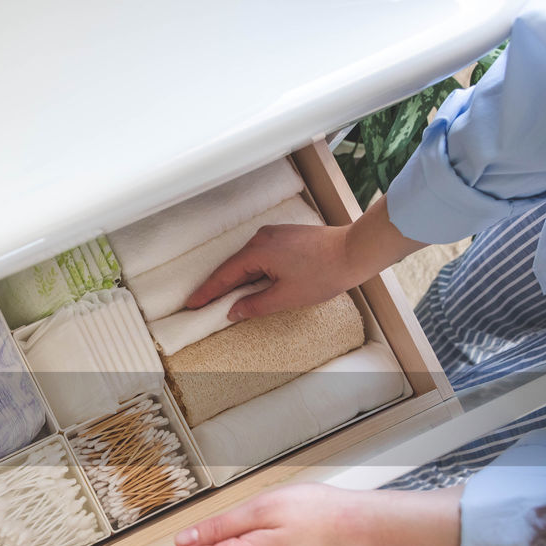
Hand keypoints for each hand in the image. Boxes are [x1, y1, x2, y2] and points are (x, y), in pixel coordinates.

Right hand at [184, 196, 428, 320]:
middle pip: (233, 266)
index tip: (191, 304)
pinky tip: (250, 281)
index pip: (224, 276)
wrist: (354, 251)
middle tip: (200, 302)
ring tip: (223, 296)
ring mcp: (274, 234)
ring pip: (247, 260)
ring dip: (236, 278)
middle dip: (217, 285)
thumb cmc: (323, 273)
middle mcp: (261, 238)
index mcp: (257, 251)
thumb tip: (233, 310)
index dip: (207, 292)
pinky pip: (260, 254)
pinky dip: (251, 269)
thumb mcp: (286, 297)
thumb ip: (255, 305)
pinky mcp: (285, 236)